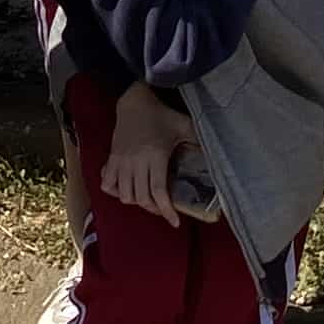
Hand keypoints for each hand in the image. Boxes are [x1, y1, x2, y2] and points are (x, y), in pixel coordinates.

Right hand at [98, 85, 191, 223]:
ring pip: (124, 195)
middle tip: (163, 209)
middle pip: (141, 198)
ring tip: (147, 199)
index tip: (175, 222)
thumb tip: (215, 156)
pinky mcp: (111, 158)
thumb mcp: (183, 125)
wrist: (134, 101)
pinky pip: (107, 183)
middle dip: (154, 209)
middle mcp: (136, 162)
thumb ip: (197, 140)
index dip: (166, 211)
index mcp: (155, 156)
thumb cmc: (161, 115)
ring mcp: (121, 161)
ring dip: (136, 202)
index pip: (158, 192)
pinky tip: (125, 189)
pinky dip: (115, 191)